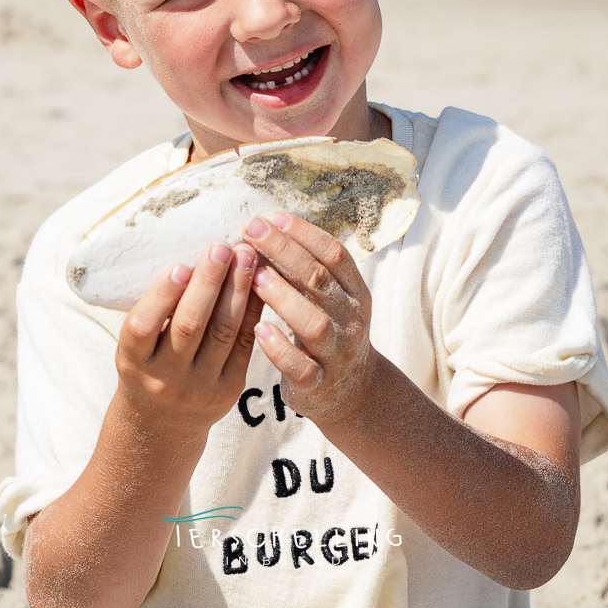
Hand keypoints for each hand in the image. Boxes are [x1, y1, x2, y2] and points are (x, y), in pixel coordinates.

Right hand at [115, 241, 262, 431]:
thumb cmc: (147, 366)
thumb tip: (188, 254)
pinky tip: (258, 282)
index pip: (143, 328)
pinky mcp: (229, 390)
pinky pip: (244, 344)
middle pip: (190, 326)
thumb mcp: (136, 346)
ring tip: (245, 255)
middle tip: (221, 246)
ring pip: (223, 332)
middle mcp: (165, 379)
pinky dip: (252, 310)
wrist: (163, 424)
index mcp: (133, 362)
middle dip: (208, 283)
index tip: (179, 265)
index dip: (162, 296)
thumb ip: (154, 311)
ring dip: (237, 289)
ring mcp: (200, 388)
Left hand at [242, 213, 378, 424]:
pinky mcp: (318, 383)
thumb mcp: (329, 299)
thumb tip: (266, 228)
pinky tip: (258, 329)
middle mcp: (351, 320)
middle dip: (285, 251)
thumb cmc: (328, 332)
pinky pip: (300, 366)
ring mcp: (336, 353)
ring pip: (313, 323)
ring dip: (283, 298)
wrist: (349, 392)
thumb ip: (306, 271)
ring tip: (255, 277)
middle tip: (252, 231)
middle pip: (320, 280)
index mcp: (355, 293)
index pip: (335, 254)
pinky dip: (279, 348)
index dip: (305, 233)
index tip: (272, 216)